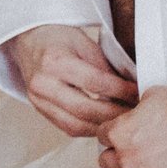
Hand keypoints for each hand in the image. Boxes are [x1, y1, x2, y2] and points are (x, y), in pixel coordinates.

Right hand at [3, 24, 137, 137]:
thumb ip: (104, 67)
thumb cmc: (57, 38)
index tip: (138, 94)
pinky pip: (68, 128)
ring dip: (103, 127)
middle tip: (136, 115)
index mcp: (54, 61)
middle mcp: (42, 84)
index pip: (94, 82)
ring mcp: (38, 101)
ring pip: (76, 125)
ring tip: (122, 122)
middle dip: (115, 115)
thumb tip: (130, 89)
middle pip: (85, 109)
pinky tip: (104, 124)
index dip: (120, 91)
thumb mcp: (84, 42)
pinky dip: (90, 129)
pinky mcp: (40, 111)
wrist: (29, 41)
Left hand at [97, 85, 166, 167]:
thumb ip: (139, 107)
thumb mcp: (154, 94)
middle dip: (117, 157)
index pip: (102, 135)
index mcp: (120, 133)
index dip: (113, 131)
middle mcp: (129, 160)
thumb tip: (139, 110)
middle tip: (131, 152)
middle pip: (107, 164)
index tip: (124, 132)